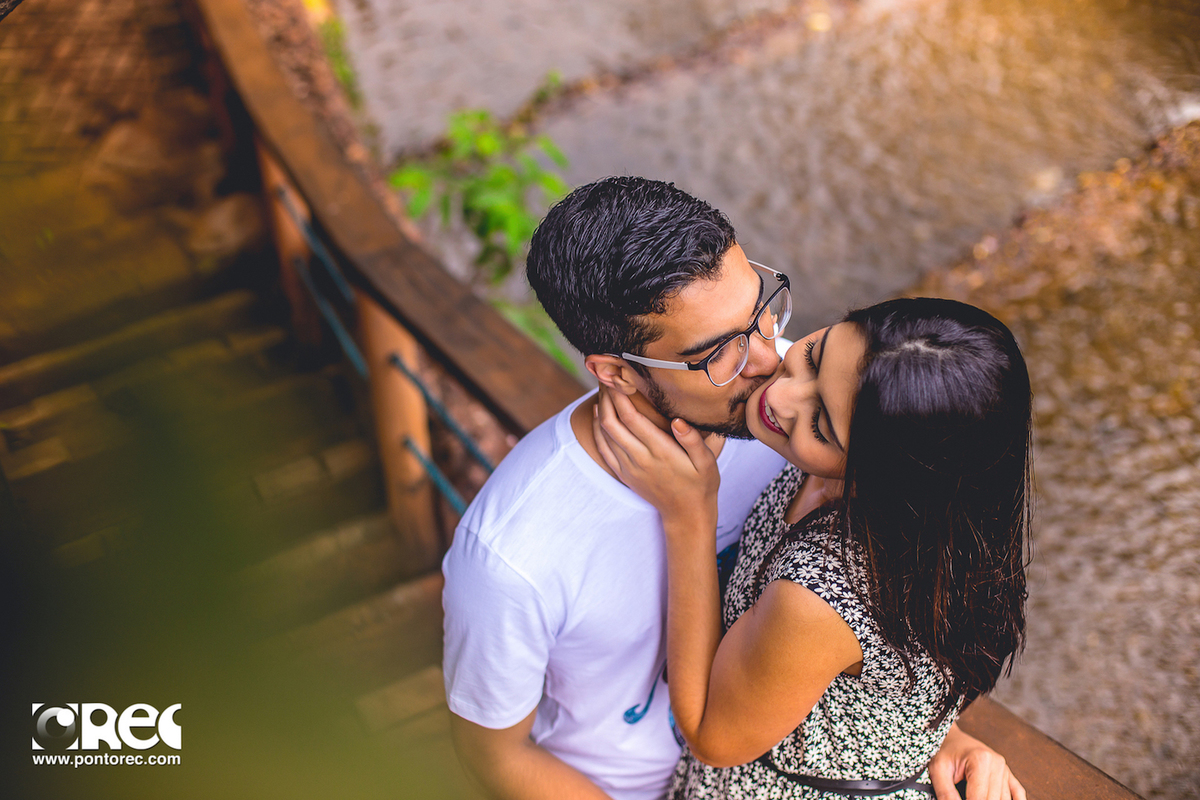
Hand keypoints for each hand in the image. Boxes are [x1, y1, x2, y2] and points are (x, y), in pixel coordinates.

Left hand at [592, 386, 718, 527]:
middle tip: (607, 376)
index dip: (621, 395)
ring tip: (603, 389)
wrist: (686, 514)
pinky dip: (597, 429)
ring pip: (605, 433)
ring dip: (602, 409)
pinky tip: (598, 414)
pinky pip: (603, 448)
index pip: (632, 417)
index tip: (618, 376)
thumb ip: (694, 440)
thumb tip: (678, 420)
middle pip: (613, 421)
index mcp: (660, 451)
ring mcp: (629, 467)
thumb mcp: (707, 462)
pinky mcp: (623, 474)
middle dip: (607, 396)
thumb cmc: (700, 484)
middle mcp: (640, 458)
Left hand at [929, 723, 1025, 799]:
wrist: (950, 737)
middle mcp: (996, 764)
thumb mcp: (937, 770)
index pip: (979, 798)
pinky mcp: (1007, 773)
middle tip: (965, 799)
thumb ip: (946, 793)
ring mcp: (1004, 768)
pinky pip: (1018, 792)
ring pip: (1005, 799)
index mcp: (980, 760)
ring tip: (973, 797)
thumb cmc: (944, 751)